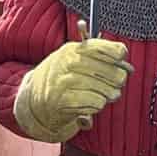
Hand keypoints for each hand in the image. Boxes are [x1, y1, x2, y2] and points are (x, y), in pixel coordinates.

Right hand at [11, 35, 130, 142]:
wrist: (34, 101)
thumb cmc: (59, 79)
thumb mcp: (72, 58)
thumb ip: (96, 53)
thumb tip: (123, 54)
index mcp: (73, 49)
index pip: (110, 49)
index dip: (119, 56)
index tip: (120, 60)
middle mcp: (69, 63)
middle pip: (114, 73)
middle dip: (117, 81)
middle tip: (112, 84)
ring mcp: (66, 82)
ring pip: (108, 90)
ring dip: (107, 96)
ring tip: (97, 95)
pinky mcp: (65, 101)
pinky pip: (97, 104)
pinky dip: (96, 106)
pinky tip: (87, 104)